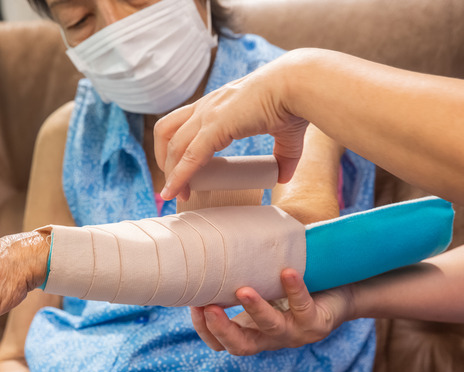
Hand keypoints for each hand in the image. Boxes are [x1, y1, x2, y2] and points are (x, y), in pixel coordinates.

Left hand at [154, 51, 309, 200]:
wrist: (299, 86)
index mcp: (219, 104)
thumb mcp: (285, 134)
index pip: (183, 126)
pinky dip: (179, 175)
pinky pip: (189, 155)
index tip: (183, 175)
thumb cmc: (293, 102)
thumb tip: (282, 176)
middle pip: (166, 132)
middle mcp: (207, 106)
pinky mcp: (215, 124)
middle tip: (175, 185)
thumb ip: (283, 156)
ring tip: (175, 193)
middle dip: (165, 160)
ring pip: (172, 145)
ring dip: (170, 171)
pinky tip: (176, 191)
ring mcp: (208, 113)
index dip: (177, 151)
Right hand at [190, 269, 352, 354]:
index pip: (222, 343)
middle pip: (240, 346)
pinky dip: (294, 290)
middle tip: (207, 308)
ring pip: (270, 328)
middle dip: (221, 330)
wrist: (344, 289)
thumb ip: (241, 271)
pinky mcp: (317, 324)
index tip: (193, 305)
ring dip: (255, 310)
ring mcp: (295, 333)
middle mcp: (272, 338)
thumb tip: (208, 234)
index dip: (205, 330)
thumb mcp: (264, 281)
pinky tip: (287, 272)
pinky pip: (303, 307)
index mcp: (254, 331)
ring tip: (243, 290)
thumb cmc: (297, 282)